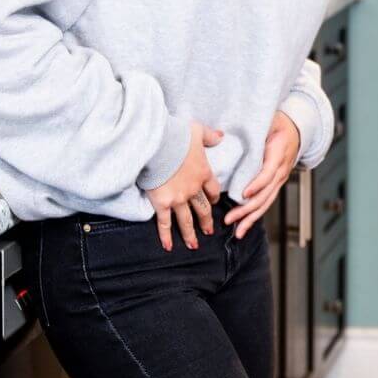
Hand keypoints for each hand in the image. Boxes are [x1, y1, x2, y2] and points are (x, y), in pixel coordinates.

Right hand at [144, 122, 223, 250]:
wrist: (156, 144)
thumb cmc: (176, 135)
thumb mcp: (197, 131)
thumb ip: (210, 136)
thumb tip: (221, 135)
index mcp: (203, 172)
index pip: (213, 189)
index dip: (214, 197)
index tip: (214, 202)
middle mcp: (193, 189)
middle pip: (202, 209)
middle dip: (206, 221)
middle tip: (209, 232)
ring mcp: (178, 198)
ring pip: (186, 220)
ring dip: (190, 234)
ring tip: (194, 245)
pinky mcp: (162, 203)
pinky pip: (165, 223)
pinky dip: (166, 236)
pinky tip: (169, 247)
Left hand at [224, 110, 300, 238]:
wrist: (297, 129)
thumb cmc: (279, 123)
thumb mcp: (270, 120)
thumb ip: (257, 128)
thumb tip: (231, 131)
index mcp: (279, 154)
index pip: (268, 173)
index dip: (257, 184)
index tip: (243, 193)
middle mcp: (281, 171)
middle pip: (265, 194)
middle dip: (247, 209)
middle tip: (230, 218)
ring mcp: (279, 180)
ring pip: (266, 203)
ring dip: (250, 217)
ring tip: (237, 231)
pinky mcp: (275, 185)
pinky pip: (266, 202)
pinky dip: (255, 216)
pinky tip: (244, 226)